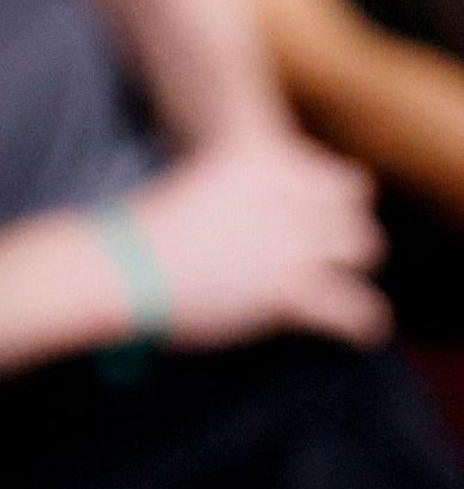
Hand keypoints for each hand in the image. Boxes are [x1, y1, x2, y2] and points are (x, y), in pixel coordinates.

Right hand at [119, 134, 389, 350]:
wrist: (124, 266)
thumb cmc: (145, 232)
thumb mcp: (204, 189)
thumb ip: (244, 196)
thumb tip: (264, 223)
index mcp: (261, 159)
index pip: (341, 178)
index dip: (333, 198)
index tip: (319, 214)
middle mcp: (286, 195)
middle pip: (356, 207)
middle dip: (344, 229)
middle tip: (327, 251)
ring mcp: (292, 241)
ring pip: (364, 247)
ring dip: (350, 266)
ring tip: (340, 287)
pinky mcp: (291, 289)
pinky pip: (357, 307)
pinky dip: (361, 321)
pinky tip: (357, 330)